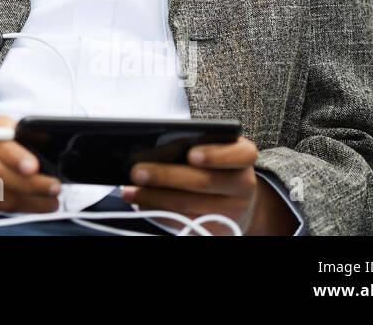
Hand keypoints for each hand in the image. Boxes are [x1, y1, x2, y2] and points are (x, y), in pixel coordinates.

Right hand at [0, 115, 61, 215]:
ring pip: (0, 193)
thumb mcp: (6, 137)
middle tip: (54, 187)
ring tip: (51, 201)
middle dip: (31, 183)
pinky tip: (38, 205)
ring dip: (31, 200)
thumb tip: (55, 159)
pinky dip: (22, 208)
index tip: (34, 166)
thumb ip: (26, 143)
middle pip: (0, 172)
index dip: (15, 154)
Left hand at [119, 135, 295, 234]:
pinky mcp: (216, 229)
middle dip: (166, 176)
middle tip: (137, 171)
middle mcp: (243, 183)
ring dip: (154, 198)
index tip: (191, 154)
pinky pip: (184, 223)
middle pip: (203, 182)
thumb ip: (191, 142)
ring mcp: (232, 210)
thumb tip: (152, 145)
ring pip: (189, 205)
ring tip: (129, 190)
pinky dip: (159, 213)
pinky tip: (142, 204)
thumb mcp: (213, 147)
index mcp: (243, 155)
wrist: (238, 201)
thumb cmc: (215, 165)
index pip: (238, 154)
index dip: (215, 155)